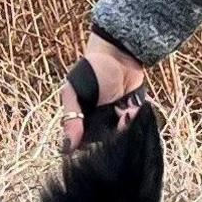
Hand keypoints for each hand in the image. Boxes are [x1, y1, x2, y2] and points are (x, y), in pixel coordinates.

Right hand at [62, 32, 152, 147]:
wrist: (119, 52)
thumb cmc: (91, 70)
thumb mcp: (74, 94)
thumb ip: (71, 119)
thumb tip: (68, 146)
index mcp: (81, 118)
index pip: (82, 142)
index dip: (88, 148)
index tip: (93, 146)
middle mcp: (98, 121)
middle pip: (103, 142)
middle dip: (109, 137)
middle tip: (112, 122)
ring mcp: (116, 117)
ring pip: (120, 136)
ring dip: (123, 128)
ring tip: (123, 113)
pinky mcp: (132, 112)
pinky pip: (134, 125)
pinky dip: (133, 119)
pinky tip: (130, 109)